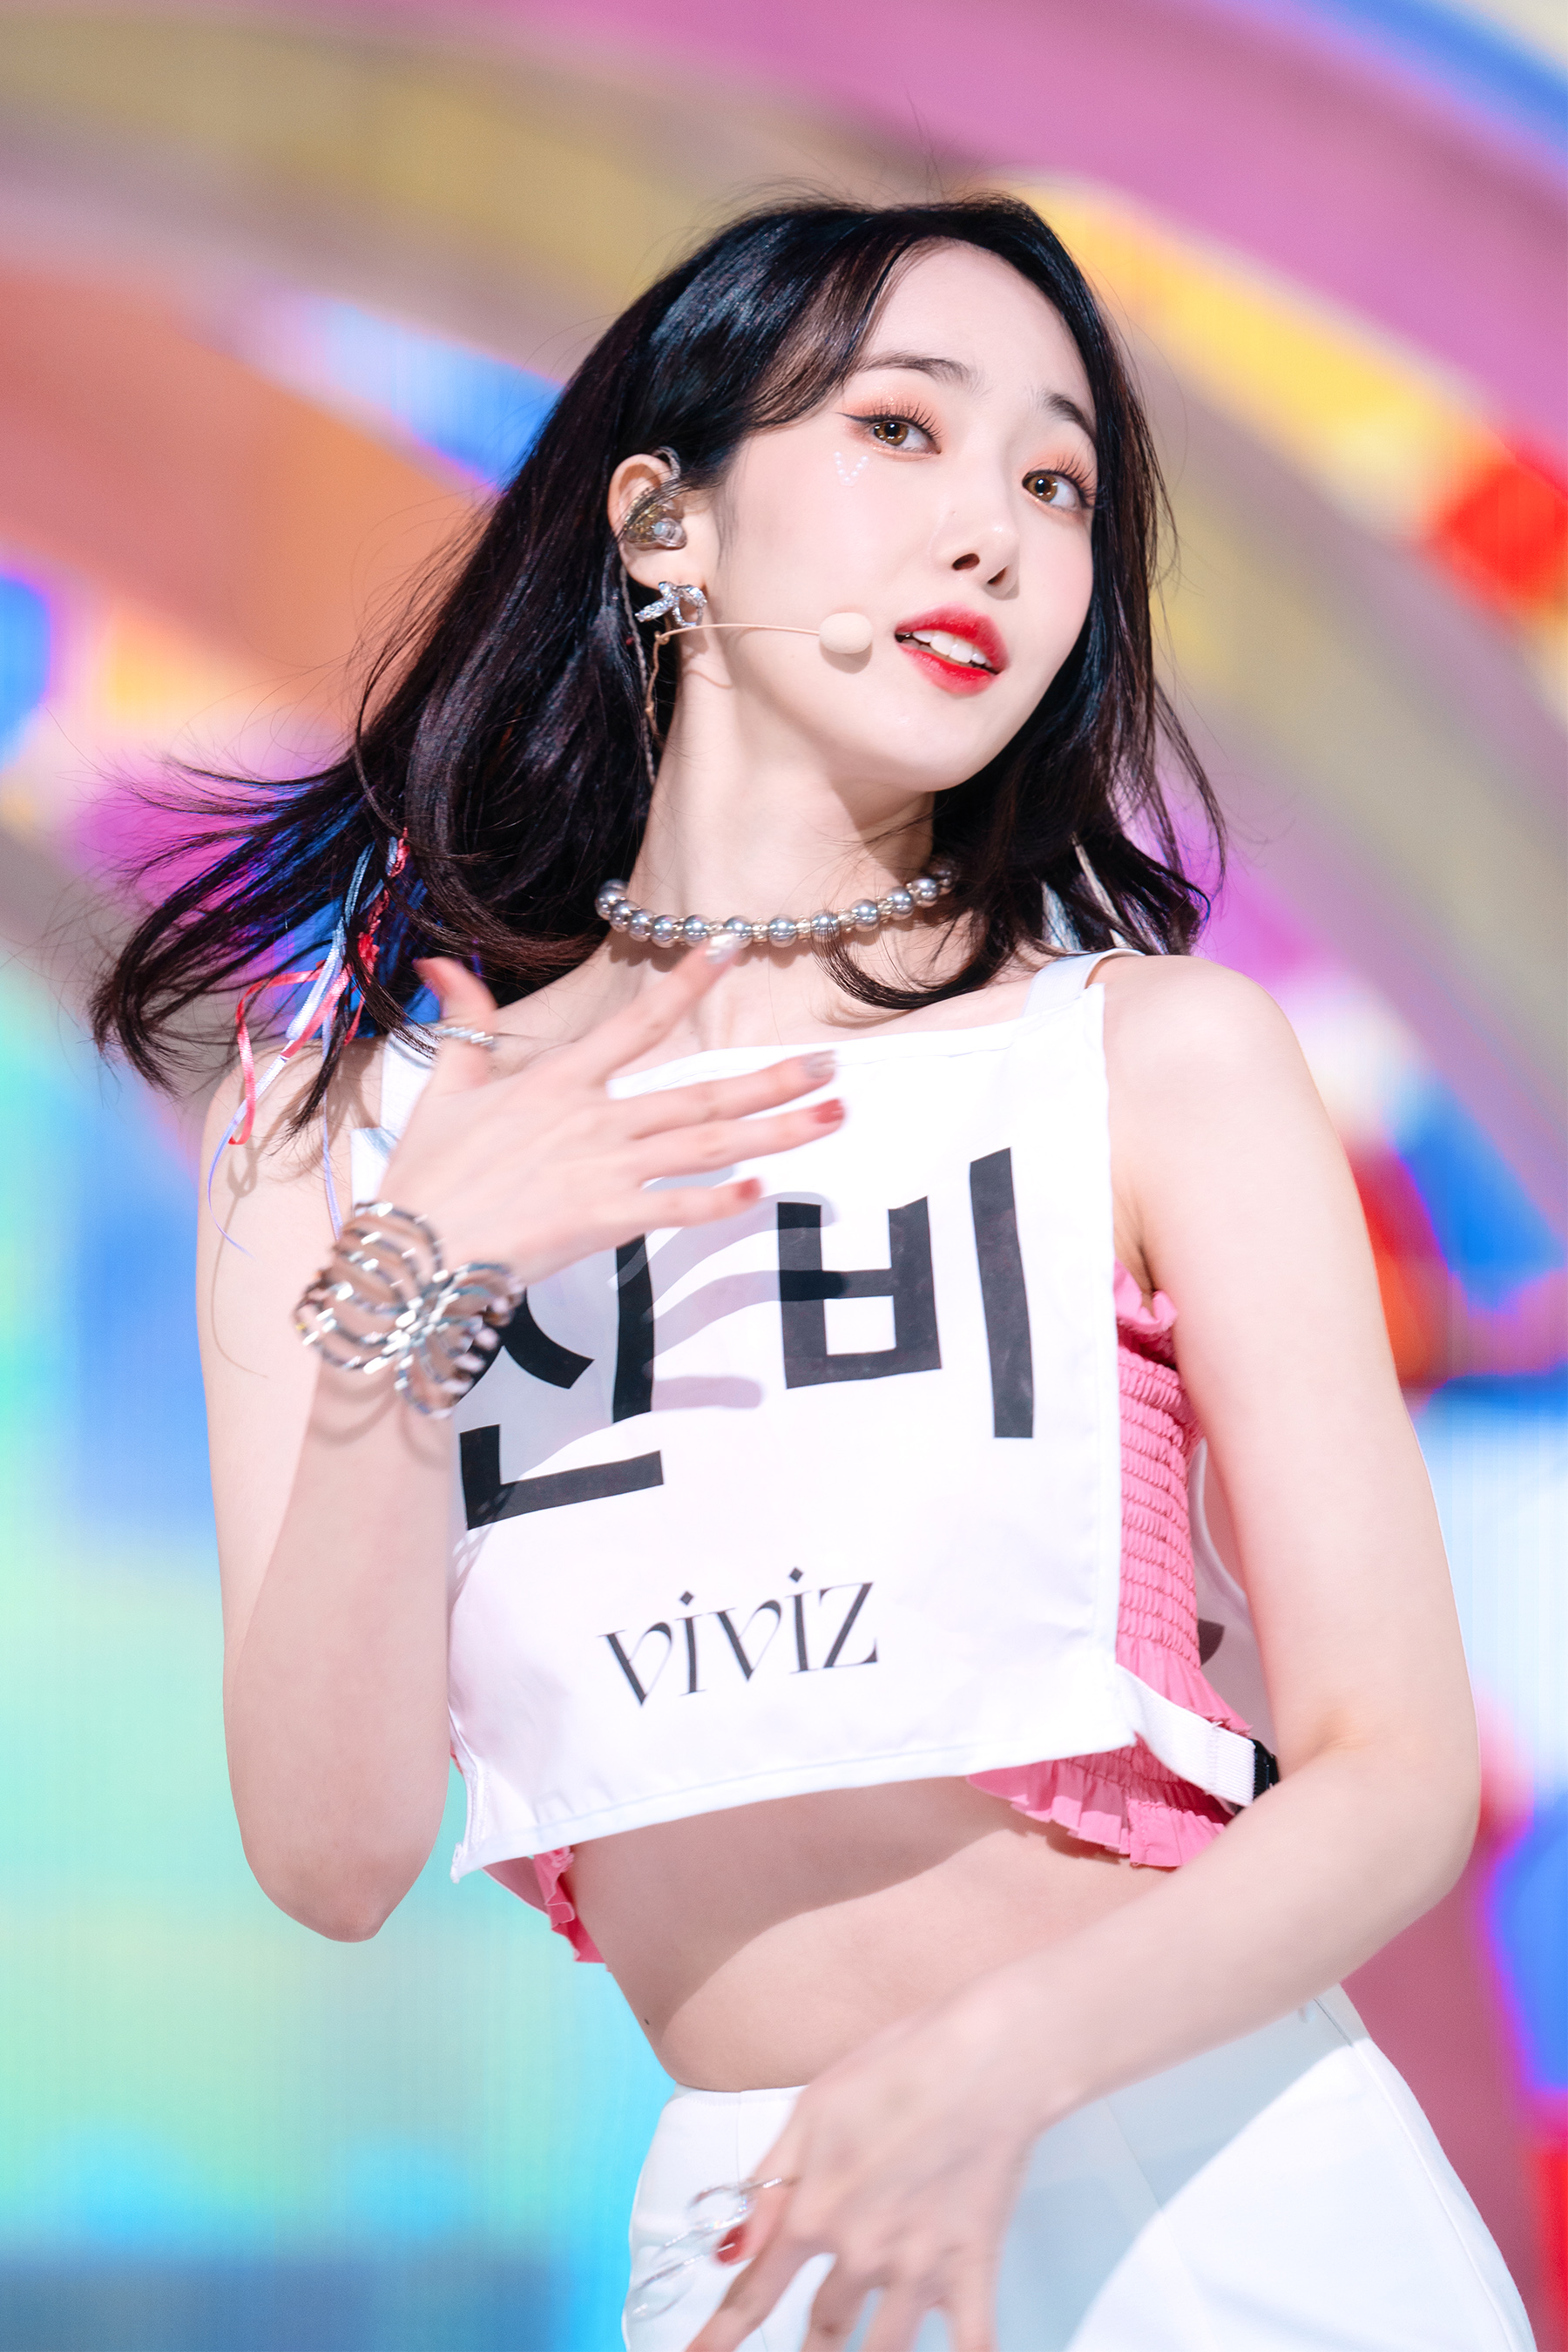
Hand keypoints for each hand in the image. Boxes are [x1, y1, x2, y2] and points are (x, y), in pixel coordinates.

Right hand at [378, 944, 841, 1283]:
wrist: (412, 1252)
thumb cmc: (428, 1175)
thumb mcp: (444, 1087)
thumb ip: (463, 1021)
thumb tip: (442, 960)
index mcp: (558, 1080)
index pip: (636, 1021)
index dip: (686, 980)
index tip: (732, 945)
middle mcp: (592, 1118)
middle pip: (699, 1092)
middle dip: (771, 1078)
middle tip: (831, 1065)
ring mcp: (602, 1169)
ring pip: (706, 1144)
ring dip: (774, 1130)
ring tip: (830, 1117)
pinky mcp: (602, 1221)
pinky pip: (673, 1209)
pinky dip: (719, 1200)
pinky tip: (765, 1188)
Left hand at [689, 1992, 1039, 2351]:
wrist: (983, 2059)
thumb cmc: (899, 2068)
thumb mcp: (810, 2111)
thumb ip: (767, 2186)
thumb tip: (728, 2246)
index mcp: (815, 2210)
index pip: (756, 2291)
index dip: (722, 2334)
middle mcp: (861, 2251)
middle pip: (823, 2328)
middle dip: (808, 2351)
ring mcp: (918, 2266)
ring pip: (884, 2349)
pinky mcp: (972, 2265)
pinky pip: (971, 2340)